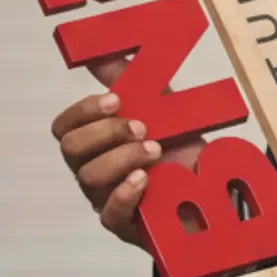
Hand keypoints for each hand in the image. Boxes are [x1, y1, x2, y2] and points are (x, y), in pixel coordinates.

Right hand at [50, 54, 203, 246]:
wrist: (211, 186)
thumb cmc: (176, 145)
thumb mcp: (158, 107)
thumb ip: (128, 80)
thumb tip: (100, 51)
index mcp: (94, 142)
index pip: (64, 126)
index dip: (84, 111)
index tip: (116, 100)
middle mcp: (91, 170)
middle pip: (71, 150)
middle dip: (106, 132)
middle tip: (141, 127)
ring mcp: (104, 199)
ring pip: (89, 177)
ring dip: (122, 158)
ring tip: (154, 150)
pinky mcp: (123, 224)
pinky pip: (109, 213)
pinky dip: (125, 193)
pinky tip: (145, 180)